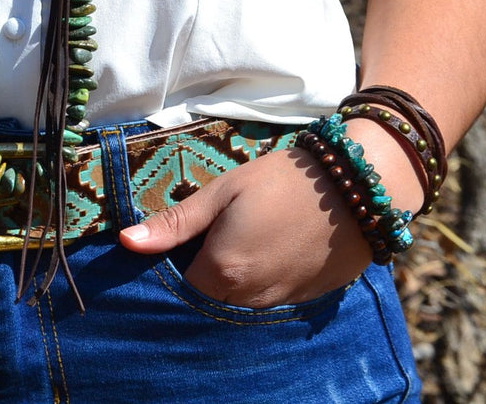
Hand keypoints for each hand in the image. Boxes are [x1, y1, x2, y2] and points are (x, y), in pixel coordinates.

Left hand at [117, 147, 373, 308]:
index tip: (177, 245)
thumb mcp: (222, 192)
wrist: (359, 185)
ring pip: (241, 305)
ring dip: (233, 283)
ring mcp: (283, 302)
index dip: (173, 268)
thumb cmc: (282, 181)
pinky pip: (272, 301)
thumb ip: (175, 224)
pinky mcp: (310, 300)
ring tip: (241, 242)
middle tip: (209, 240)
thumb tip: (126, 242)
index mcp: (223, 271)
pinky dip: (263, 284)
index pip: (179, 289)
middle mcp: (251, 298)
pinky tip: (270, 251)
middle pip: (210, 301)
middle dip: (202, 277)